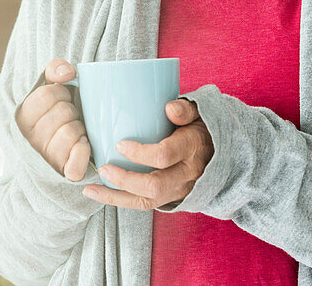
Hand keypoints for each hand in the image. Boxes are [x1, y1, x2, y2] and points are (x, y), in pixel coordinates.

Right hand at [16, 58, 90, 181]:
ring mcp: (47, 158)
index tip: (63, 99)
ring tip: (77, 132)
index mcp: (23, 117)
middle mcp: (31, 139)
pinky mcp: (65, 173)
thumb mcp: (49, 89)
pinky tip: (83, 146)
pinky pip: (76, 162)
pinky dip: (83, 152)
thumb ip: (54, 69)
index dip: (61, 93)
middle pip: (63, 112)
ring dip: (80, 129)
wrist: (56, 155)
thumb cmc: (56, 115)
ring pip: (71, 133)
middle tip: (71, 117)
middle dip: (72, 111)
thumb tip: (68, 73)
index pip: (45, 94)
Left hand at [82, 98, 212, 209]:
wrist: (220, 154)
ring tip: (91, 189)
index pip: (165, 156)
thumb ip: (184, 109)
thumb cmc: (199, 128)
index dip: (140, 153)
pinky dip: (119, 201)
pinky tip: (99, 194)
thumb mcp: (198, 113)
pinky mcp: (170, 198)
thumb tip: (169, 108)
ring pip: (147, 201)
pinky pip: (144, 204)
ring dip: (116, 197)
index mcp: (192, 148)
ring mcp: (179, 190)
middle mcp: (187, 174)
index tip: (119, 145)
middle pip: (154, 185)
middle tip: (103, 168)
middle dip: (125, 179)